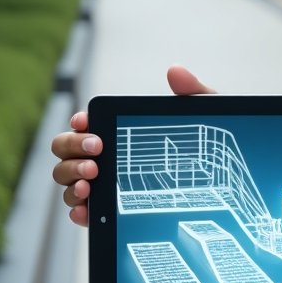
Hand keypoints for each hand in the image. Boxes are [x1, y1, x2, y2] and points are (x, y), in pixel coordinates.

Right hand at [50, 65, 215, 225]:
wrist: (216, 183)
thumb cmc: (200, 145)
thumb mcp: (200, 117)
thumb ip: (191, 91)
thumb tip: (175, 71)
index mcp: (116, 129)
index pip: (85, 123)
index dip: (79, 121)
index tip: (86, 122)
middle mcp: (100, 155)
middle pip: (64, 148)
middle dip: (72, 146)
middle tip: (97, 150)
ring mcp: (100, 183)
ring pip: (66, 177)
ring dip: (71, 176)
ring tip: (91, 178)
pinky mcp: (105, 211)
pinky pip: (80, 211)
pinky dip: (77, 209)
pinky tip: (86, 209)